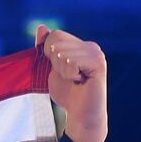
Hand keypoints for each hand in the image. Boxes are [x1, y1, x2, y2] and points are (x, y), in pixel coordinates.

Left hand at [35, 24, 106, 141]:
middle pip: (56, 41)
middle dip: (54, 62)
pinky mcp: (99, 63)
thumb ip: (46, 48)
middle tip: (68, 76)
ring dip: (62, 70)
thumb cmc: (67, 93)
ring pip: (62, 53)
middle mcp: (90, 46)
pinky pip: (71, 61)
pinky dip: (70, 74)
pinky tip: (80, 81)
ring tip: (75, 80)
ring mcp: (96, 53)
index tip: (60, 70)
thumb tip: (41, 27)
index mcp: (80, 45)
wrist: (80, 115)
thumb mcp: (51, 68)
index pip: (54, 35)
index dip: (49, 53)